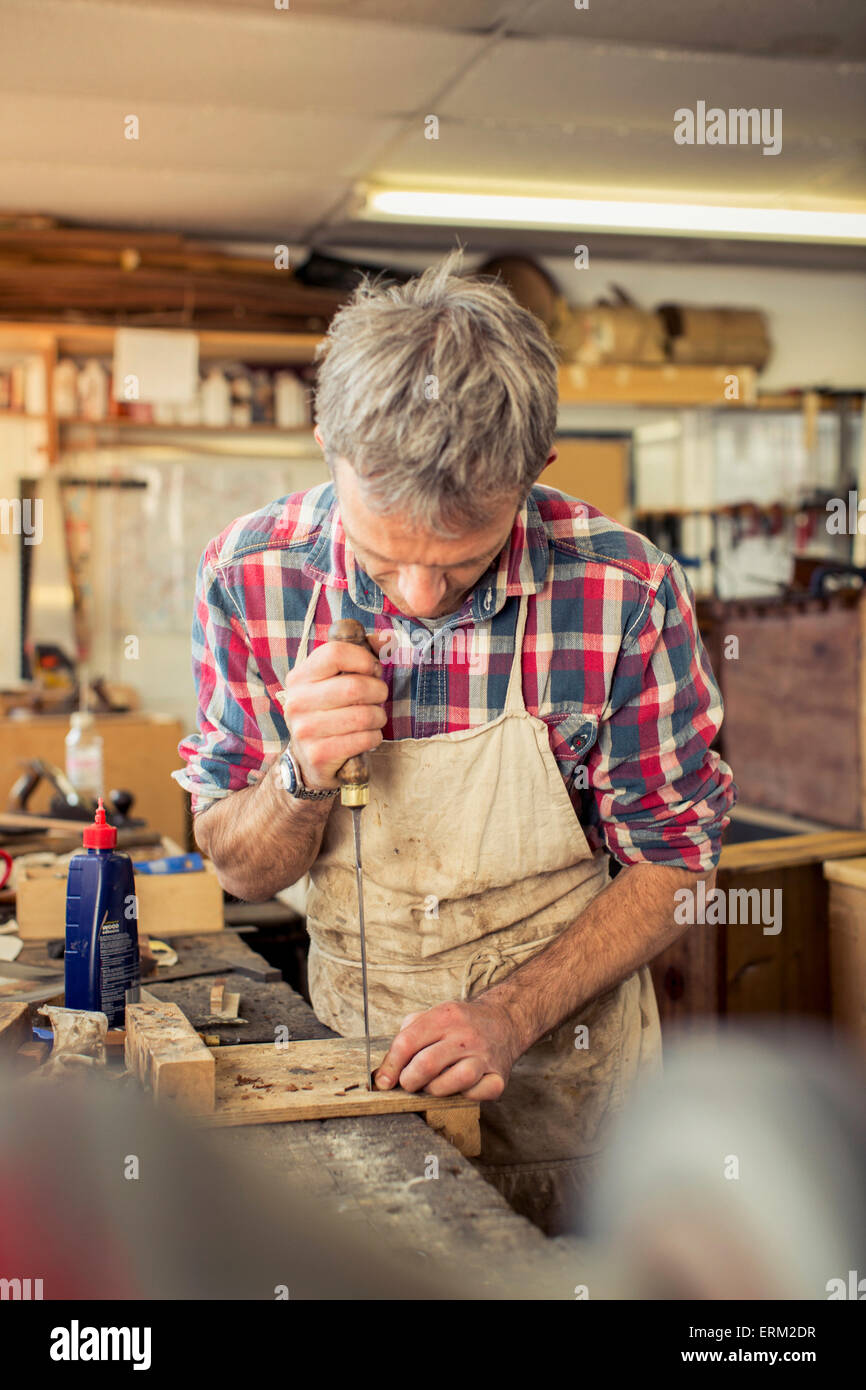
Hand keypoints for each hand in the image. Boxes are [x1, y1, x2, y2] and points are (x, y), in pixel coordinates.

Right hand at [279, 631, 390, 790]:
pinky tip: (367, 736)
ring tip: (374, 718)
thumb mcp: (336, 681)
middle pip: (354, 686)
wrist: (310, 759)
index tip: (373, 669)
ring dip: (379, 717)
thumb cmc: (330, 712)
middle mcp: (297, 701)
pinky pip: (363, 739)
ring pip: (363, 716)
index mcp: (300, 677)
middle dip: (378, 691)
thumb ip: (361, 654)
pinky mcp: (318, 754)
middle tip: (379, 696)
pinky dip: (374, 737)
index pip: (334, 653)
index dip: (364, 659)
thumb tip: (387, 639)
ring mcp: (305, 730)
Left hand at [374, 998, 518, 1100]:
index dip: (390, 1066)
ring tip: (432, 1086)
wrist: (505, 1021)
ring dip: (434, 1090)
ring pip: (452, 1081)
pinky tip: (459, 1089)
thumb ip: (407, 1034)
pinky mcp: (498, 1077)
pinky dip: (463, 1097)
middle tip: (408, 1083)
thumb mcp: (434, 1015)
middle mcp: (465, 1035)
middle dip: (409, 1081)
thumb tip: (384, 1070)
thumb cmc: (461, 1024)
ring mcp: (483, 1056)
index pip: (407, 1042)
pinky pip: (476, 1095)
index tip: (383, 1081)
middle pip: (426, 1064)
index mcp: (445, 1016)